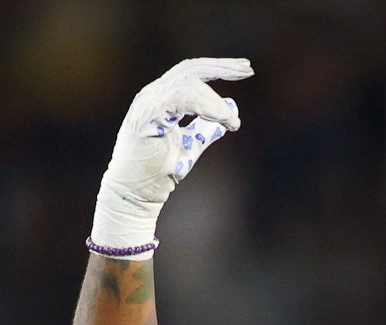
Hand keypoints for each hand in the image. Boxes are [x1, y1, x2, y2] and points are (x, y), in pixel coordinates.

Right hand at [91, 57, 250, 255]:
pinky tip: (222, 119)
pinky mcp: (144, 119)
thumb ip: (207, 126)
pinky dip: (204, 106)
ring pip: (186, 84)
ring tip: (232, 121)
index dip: (219, 68)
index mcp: (162, 98)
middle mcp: (152, 96)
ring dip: (214, 100)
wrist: (137, 194)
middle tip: (248, 70)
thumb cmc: (159, 171)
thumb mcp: (191, 144)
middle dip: (221, 68)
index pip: (192, 73)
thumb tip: (231, 108)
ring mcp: (146, 105)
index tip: (246, 71)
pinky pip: (177, 100)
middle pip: (190, 70)